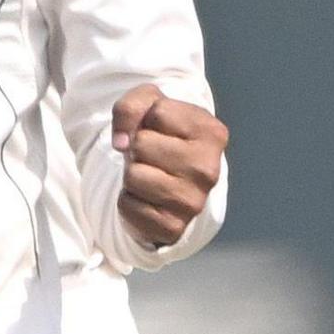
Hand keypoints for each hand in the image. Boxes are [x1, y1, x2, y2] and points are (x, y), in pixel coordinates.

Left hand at [112, 85, 226, 248]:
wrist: (165, 181)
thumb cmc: (159, 137)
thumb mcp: (149, 106)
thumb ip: (132, 106)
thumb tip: (121, 143)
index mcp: (213, 134)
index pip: (158, 112)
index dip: (147, 118)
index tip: (158, 129)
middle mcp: (209, 169)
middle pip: (142, 144)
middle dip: (136, 148)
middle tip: (151, 157)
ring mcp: (194, 202)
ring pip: (133, 175)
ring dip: (131, 174)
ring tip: (149, 175)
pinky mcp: (173, 228)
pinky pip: (127, 205)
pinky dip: (128, 200)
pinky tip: (146, 198)